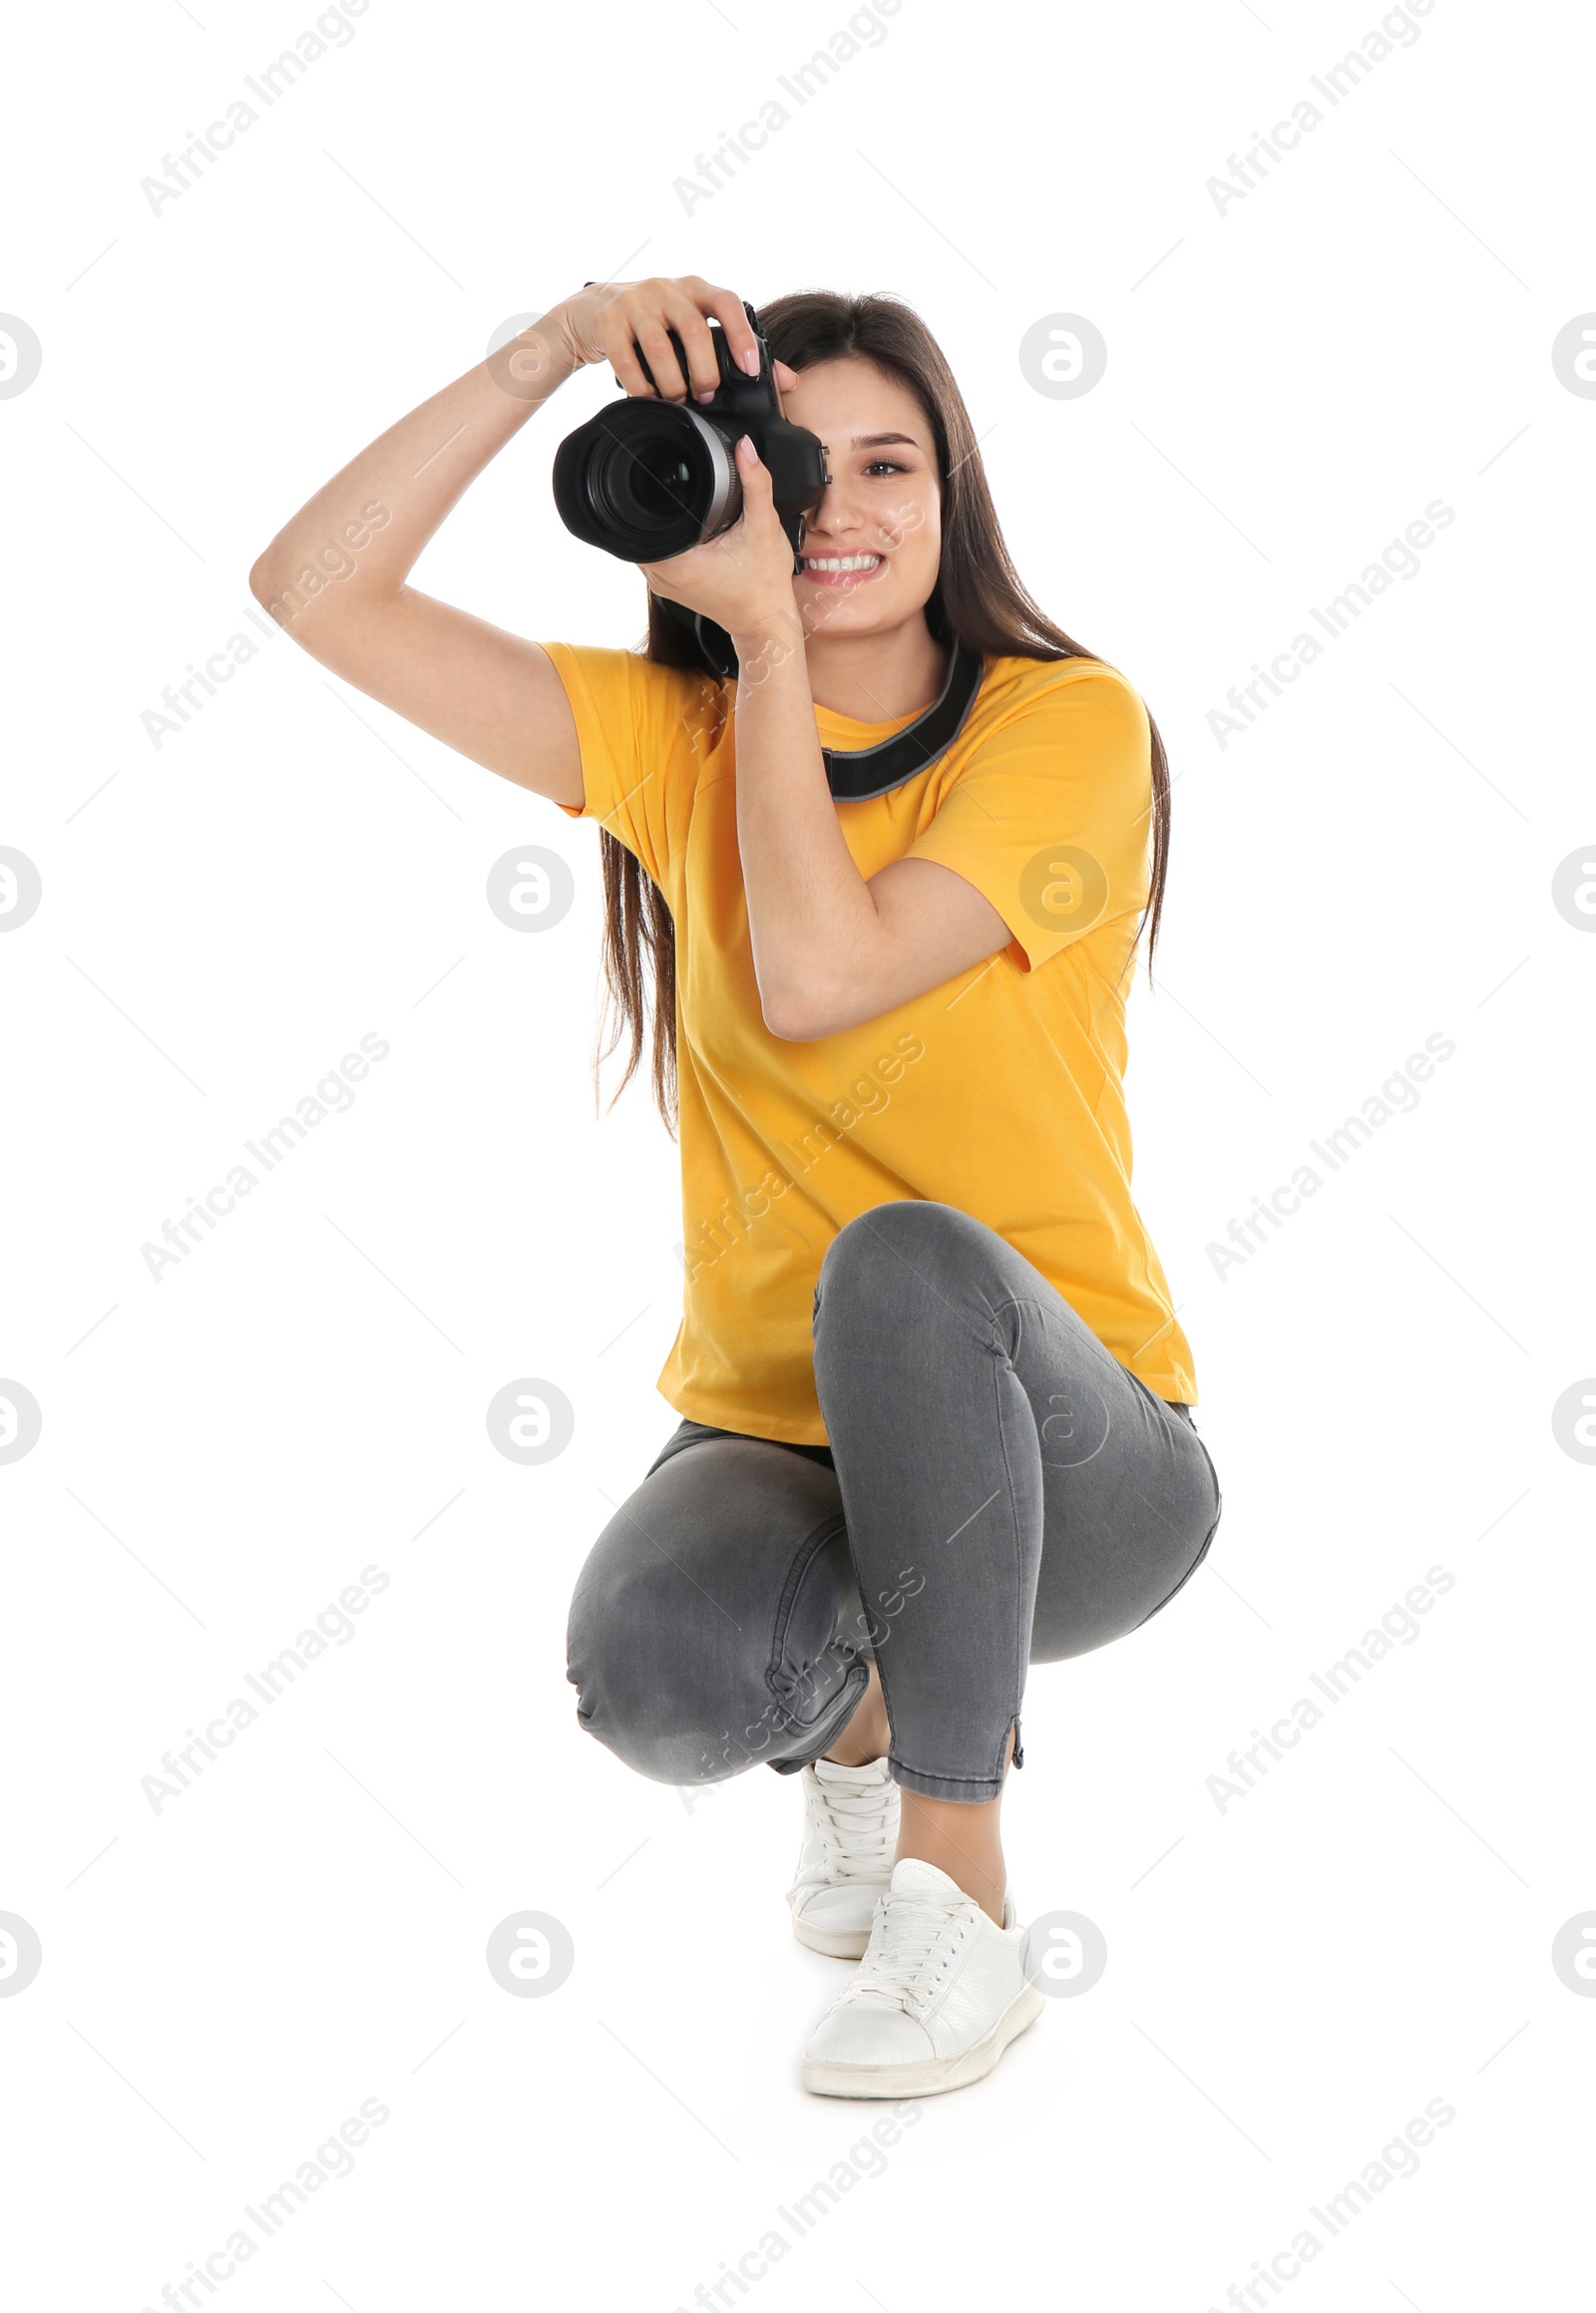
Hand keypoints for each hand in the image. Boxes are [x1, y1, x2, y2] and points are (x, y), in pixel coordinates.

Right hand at [550, 274, 763, 402]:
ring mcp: (635, 302)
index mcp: (695, 289)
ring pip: (660, 346)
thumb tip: (788, 380)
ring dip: (672, 382)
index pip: (726, 303)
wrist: (592, 310)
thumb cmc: (655, 322)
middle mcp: (666, 289)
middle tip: (705, 394)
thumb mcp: (694, 327)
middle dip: (704, 370)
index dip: (741, 336)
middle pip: (694, 330)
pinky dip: (640, 385)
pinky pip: (625, 359)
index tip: (749, 369)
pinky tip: (648, 397)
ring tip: (677, 399)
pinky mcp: (608, 321)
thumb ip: (739, 350)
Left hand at [639, 433, 804, 645]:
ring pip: (645, 541)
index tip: (654, 476)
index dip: (645, 494)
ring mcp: (662, 585)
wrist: (766, 622)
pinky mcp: (670, 587)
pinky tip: (685, 529)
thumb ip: (756, 483)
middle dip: (653, 505)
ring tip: (680, 506)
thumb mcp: (764, 527)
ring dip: (658, 522)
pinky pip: (656, 554)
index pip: (639, 519)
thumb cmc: (764, 585)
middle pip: (639, 528)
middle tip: (672, 485)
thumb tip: (745, 448)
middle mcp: (661, 577)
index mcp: (676, 563)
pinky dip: (667, 538)